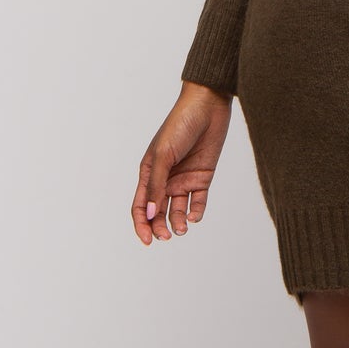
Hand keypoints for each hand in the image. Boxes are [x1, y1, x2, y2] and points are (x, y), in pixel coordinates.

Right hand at [132, 81, 233, 244]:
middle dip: (159, 227)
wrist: (208, 107)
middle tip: (166, 236)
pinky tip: (195, 217)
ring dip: (178, 222)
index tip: (148, 240)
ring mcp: (184, 178)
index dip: (141, 225)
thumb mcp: (164, 156)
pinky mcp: (202, 177)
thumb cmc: (180, 125)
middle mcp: (165, 178)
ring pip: (177, 209)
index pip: (140, 205)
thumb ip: (156, 185)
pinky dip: (196, 212)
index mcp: (148, 172)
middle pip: (158, 212)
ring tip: (182, 228)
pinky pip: (198, 201)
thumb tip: (150, 214)